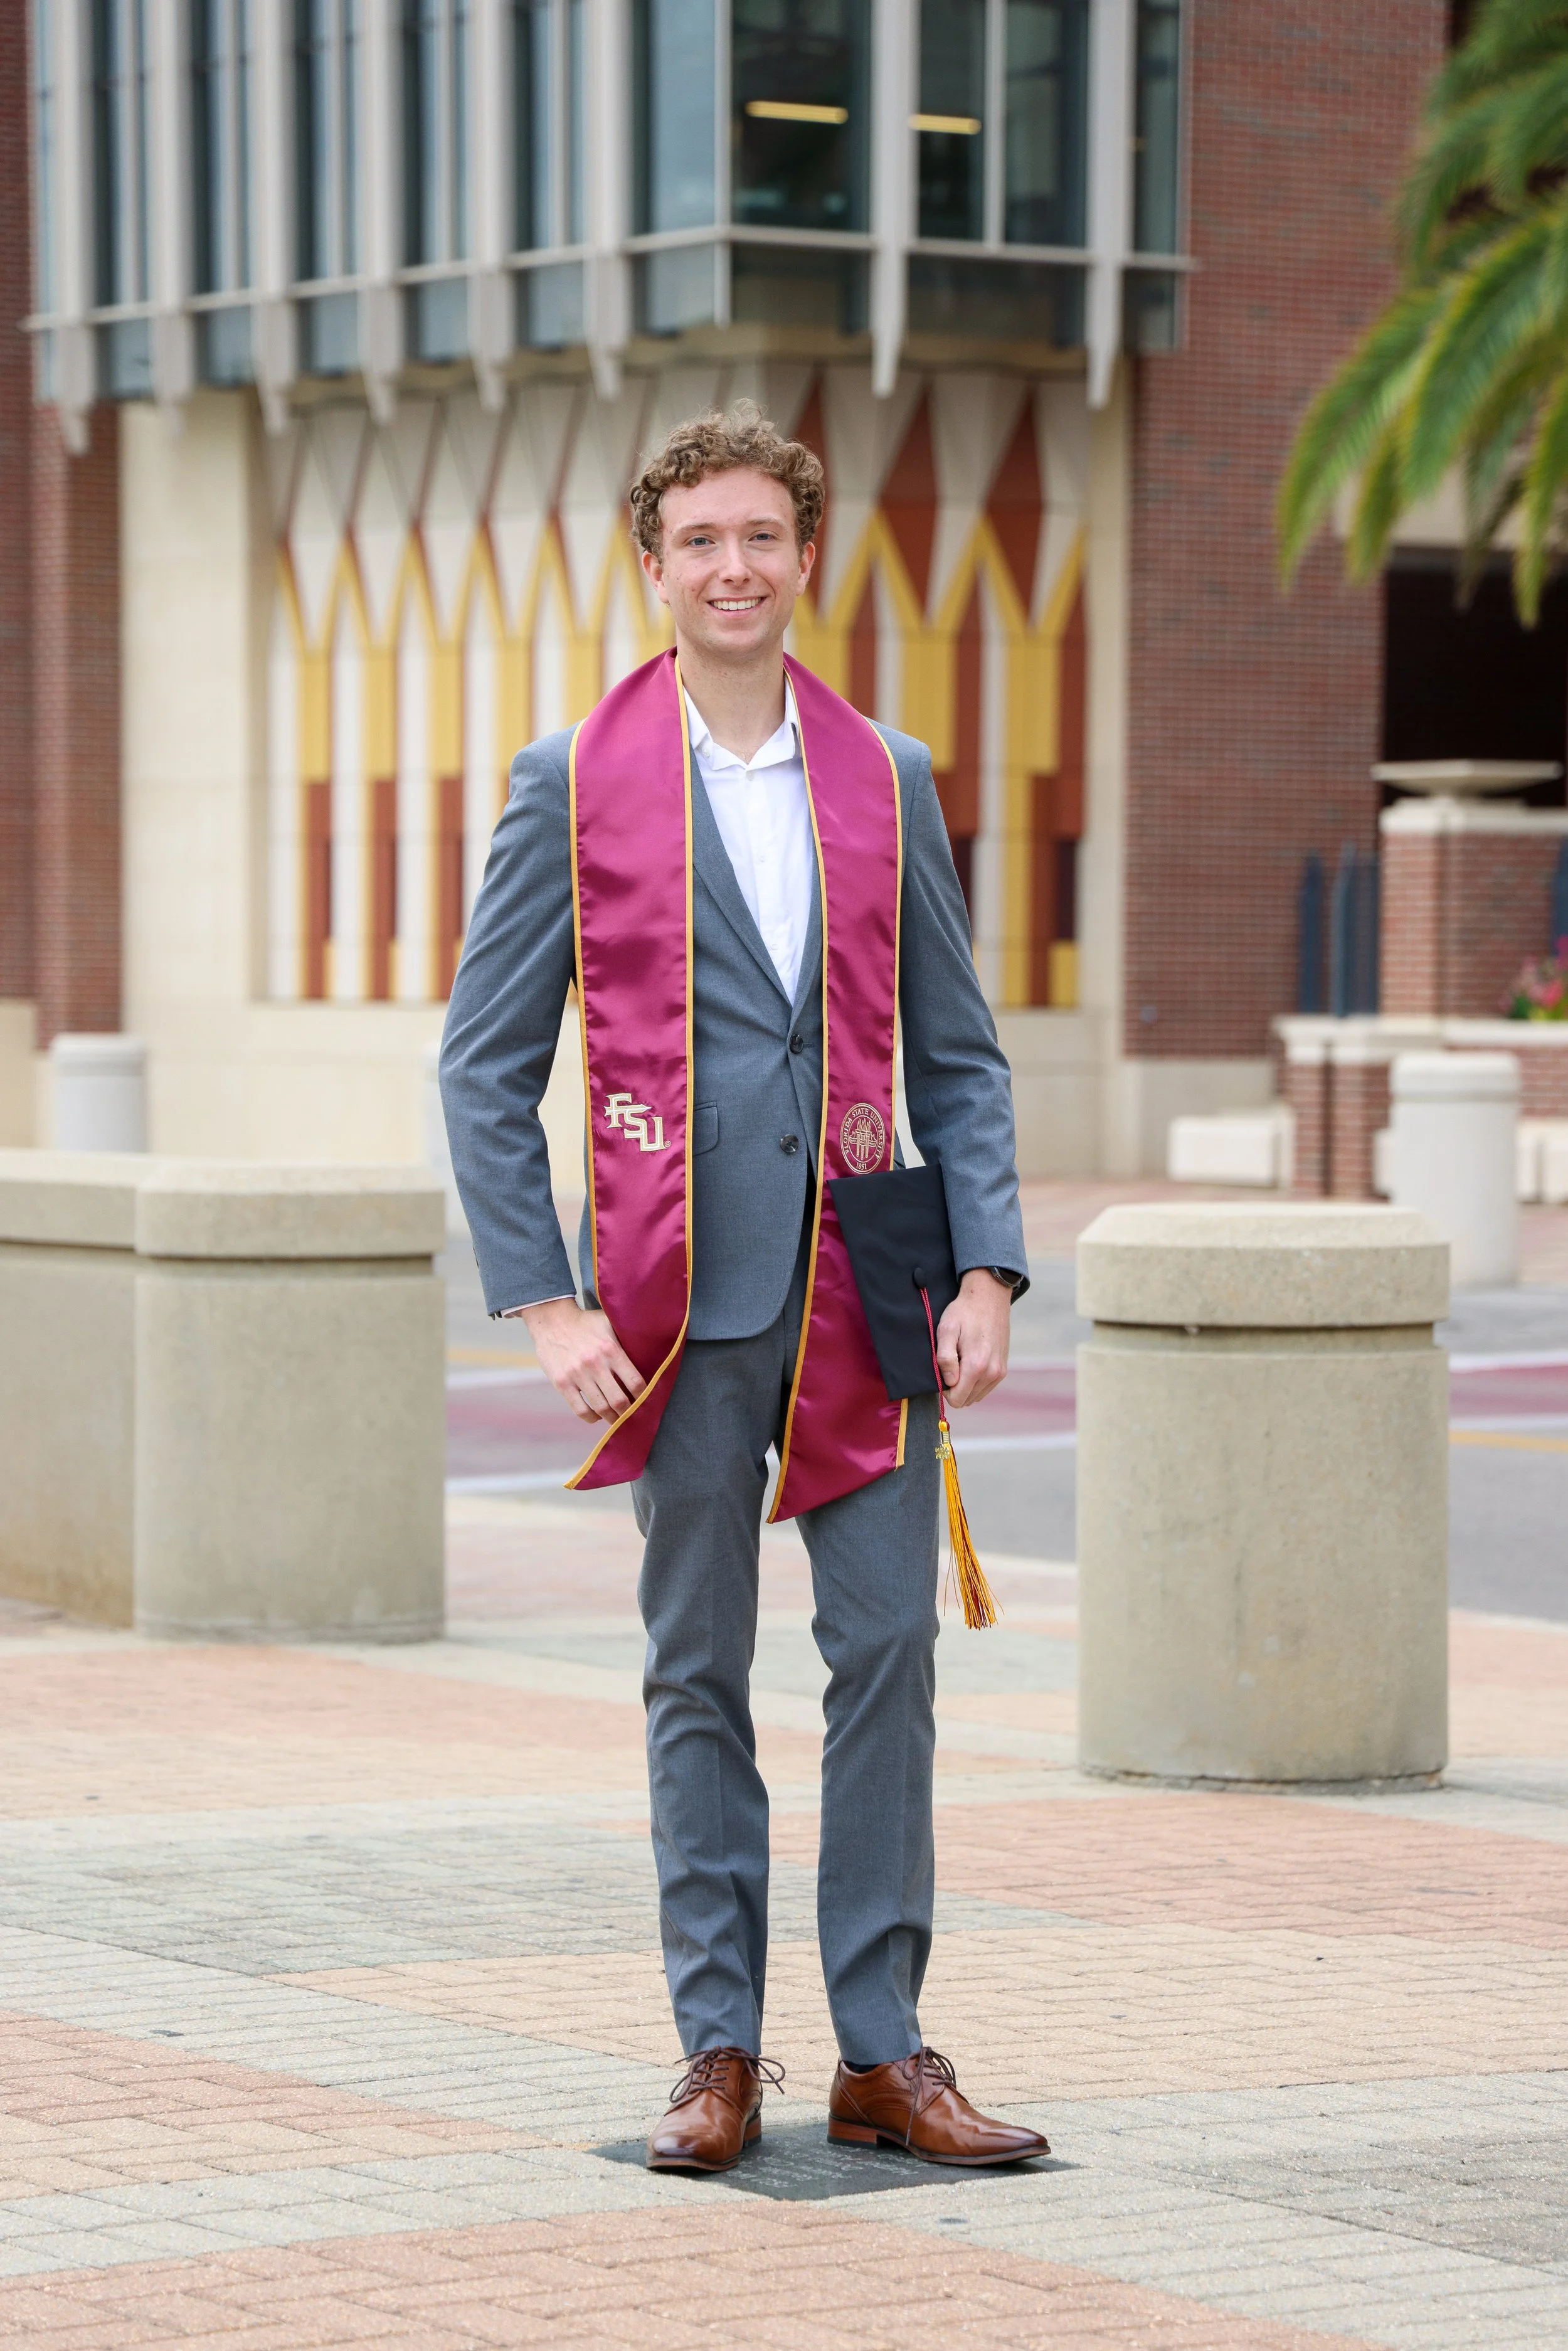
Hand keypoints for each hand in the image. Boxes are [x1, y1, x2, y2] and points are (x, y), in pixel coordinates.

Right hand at [522, 1297, 646, 1424]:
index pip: (635, 1382)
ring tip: (617, 1420)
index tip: (645, 1401)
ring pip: (601, 1408)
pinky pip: (580, 1410)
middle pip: (619, 1400)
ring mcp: (577, 1374)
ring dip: (612, 1418)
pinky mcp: (561, 1383)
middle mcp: (595, 1363)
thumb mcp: (609, 1323)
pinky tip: (596, 1416)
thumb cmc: (586, 1323)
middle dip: (629, 1413)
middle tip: (632, 1416)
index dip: (644, 1396)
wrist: (552, 1321)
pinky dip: (591, 1418)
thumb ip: (627, 1339)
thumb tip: (650, 1352)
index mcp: (611, 1349)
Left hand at [934, 1269, 1011, 1408]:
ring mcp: (999, 1371)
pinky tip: (971, 1361)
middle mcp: (991, 1373)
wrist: (988, 1298)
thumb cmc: (964, 1313)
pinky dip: (976, 1381)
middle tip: (952, 1363)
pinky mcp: (1003, 1368)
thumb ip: (945, 1358)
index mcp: (976, 1366)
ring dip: (966, 1385)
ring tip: (962, 1361)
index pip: (957, 1400)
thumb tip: (949, 1382)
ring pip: (976, 1395)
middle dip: (955, 1388)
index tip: (943, 1372)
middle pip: (967, 1400)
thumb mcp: (946, 1330)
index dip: (945, 1390)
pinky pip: (986, 1387)